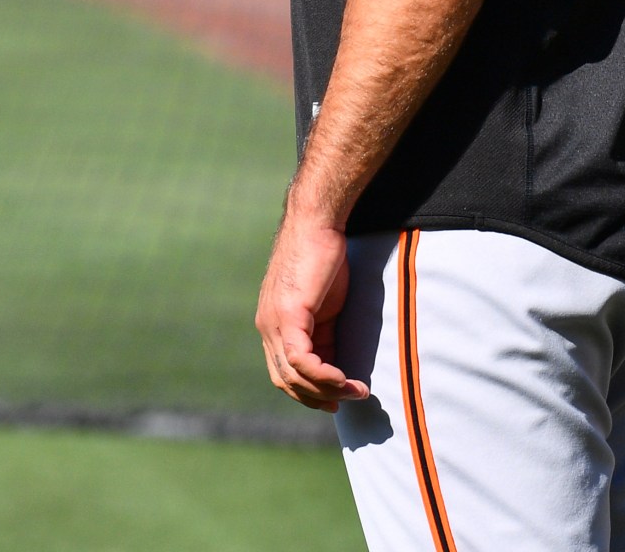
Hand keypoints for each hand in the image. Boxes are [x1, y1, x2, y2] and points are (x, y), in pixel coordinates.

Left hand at [256, 209, 368, 411]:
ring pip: (293, 376)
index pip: (282, 373)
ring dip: (328, 390)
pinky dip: (324, 376)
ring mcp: (273, 322)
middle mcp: (266, 326)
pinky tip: (345, 379)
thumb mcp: (324, 306)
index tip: (336, 400)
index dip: (308, 393)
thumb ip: (323, 335)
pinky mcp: (288, 314)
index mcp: (272, 325)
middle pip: (285, 381)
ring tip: (357, 391)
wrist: (316, 223)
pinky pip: (301, 360)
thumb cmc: (324, 259)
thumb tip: (338, 365)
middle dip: (318, 398)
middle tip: (348, 400)